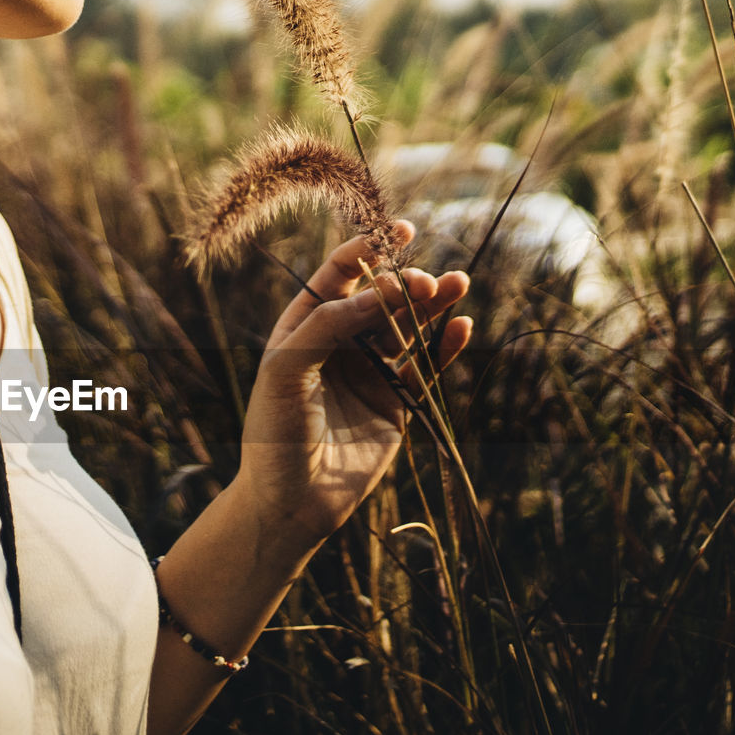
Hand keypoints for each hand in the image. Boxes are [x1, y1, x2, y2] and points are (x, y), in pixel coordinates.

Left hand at [229, 223, 472, 546]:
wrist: (289, 502)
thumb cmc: (273, 433)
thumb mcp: (285, 370)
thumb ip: (326, 327)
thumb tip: (375, 292)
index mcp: (304, 327)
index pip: (338, 277)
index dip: (365, 251)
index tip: (395, 231)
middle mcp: (339, 344)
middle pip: (380, 297)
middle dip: (404, 282)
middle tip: (424, 282)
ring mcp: (370, 372)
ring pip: (408, 326)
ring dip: (433, 304)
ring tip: (457, 284)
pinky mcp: (396, 403)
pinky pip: (426, 366)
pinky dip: (444, 346)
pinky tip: (461, 327)